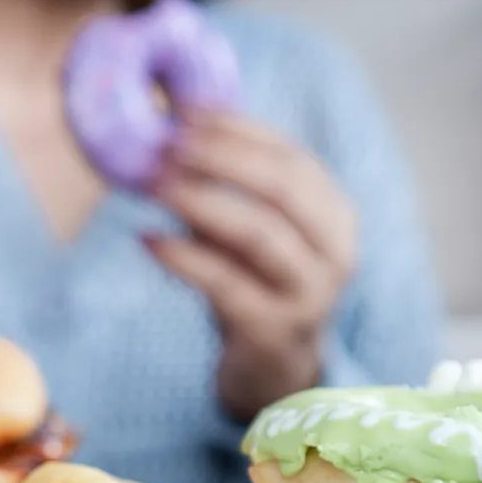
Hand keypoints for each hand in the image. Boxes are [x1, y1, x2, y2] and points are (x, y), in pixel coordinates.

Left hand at [145, 108, 356, 421]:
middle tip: (165, 144)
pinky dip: (184, 258)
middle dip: (221, 158)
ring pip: (258, 234)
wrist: (275, 370)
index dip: (239, 130)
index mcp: (333, 213)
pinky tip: (147, 240)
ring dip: (201, 201)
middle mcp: (334, 250)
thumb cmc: (256, 285)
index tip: (185, 111)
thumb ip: (227, 187)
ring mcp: (308, 293)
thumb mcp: (251, 231)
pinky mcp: (273, 329)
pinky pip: (225, 285)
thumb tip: (171, 126)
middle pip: (282, 187)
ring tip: (153, 183)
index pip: (291, 156)